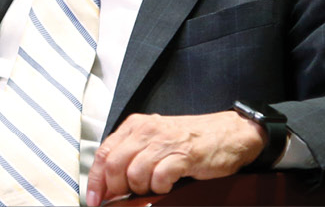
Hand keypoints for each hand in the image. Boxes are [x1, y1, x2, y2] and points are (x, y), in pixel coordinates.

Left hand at [85, 111, 266, 204]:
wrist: (229, 133)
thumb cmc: (191, 139)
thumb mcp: (154, 140)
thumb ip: (131, 155)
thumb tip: (109, 184)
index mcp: (135, 126)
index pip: (103, 154)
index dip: (95, 181)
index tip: (95, 199)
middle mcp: (146, 131)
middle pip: (115, 166)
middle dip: (116, 189)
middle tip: (126, 197)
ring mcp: (164, 142)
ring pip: (135, 174)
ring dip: (141, 189)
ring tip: (153, 187)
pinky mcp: (183, 155)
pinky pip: (159, 178)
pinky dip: (160, 188)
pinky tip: (167, 185)